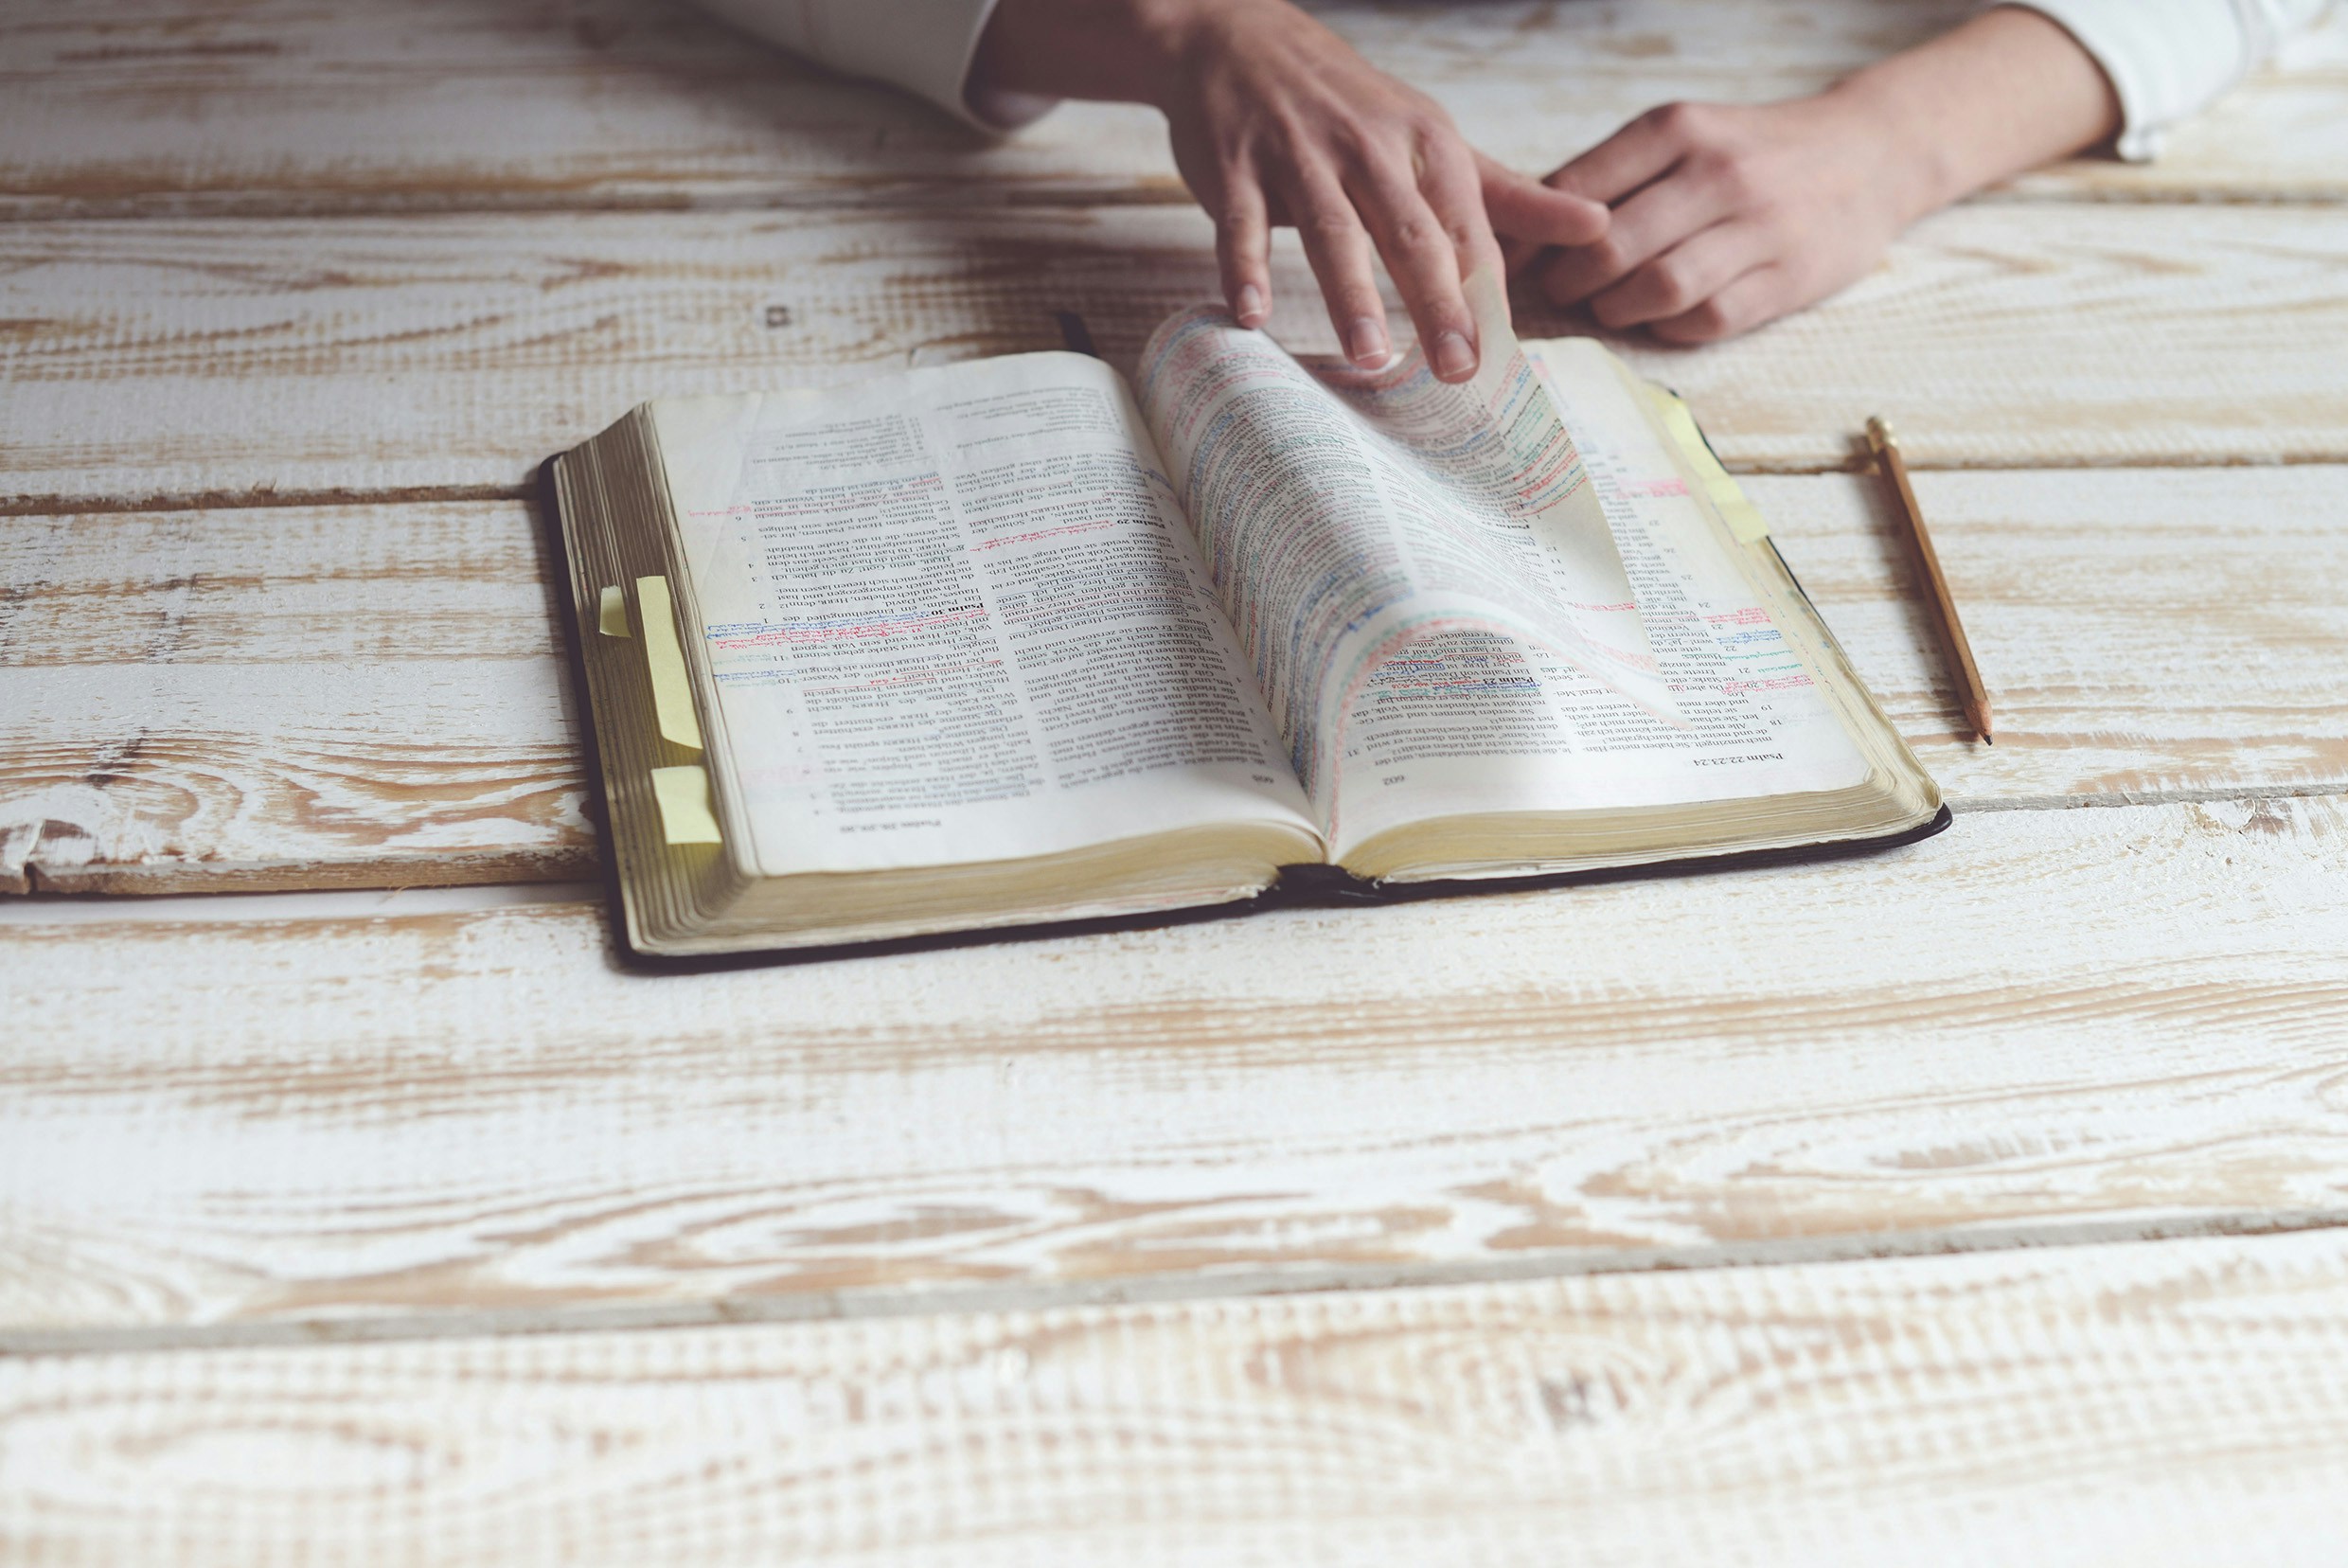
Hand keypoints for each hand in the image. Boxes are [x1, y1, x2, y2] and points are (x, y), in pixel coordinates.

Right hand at [972, 0, 1608, 380]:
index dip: (1483, 294)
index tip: (1497, 361)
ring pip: (1332, 230)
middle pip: (1410, 233)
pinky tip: (1250, 316)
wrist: (1241, 38)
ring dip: (1351, 295)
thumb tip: (1596, 224)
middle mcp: (1369, 146)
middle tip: (1456, 370)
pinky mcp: (1236, 165)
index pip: (1465, 227)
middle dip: (1436, 302)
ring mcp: (1299, 154)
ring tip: (1369, 357)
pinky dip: (1244, 266)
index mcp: (1427, 143)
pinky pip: (1242, 222)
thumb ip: (1508, 194)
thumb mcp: (1434, 138)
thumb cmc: (1349, 106)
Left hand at [1525, 92, 1928, 344]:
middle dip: (1569, 281)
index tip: (1519, 259)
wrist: (1870, 153)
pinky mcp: (1787, 279)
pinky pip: (1705, 321)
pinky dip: (1668, 329)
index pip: (1578, 190)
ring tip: (1608, 306)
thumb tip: (1524, 229)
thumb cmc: (1753, 152)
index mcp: (1681, 129)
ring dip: (1615, 309)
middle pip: (1610, 246)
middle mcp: (1719, 172)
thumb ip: (1612, 175)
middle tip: (1561, 290)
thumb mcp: (1687, 135)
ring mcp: (1760, 227)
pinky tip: (1662, 318)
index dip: (1536, 237)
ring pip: (1658, 288)